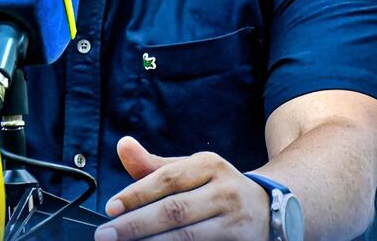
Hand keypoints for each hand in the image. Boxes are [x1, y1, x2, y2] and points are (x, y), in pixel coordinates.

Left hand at [94, 137, 269, 239]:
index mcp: (210, 165)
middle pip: (175, 211)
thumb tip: (122, 145)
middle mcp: (225, 192)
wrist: (270, 209)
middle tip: (106, 235)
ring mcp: (236, 223)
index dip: (136, 194)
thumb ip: (152, 166)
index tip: (110, 208)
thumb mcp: (190, 170)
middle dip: (136, 225)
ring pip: (188, 238)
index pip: (167, 179)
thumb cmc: (214, 188)